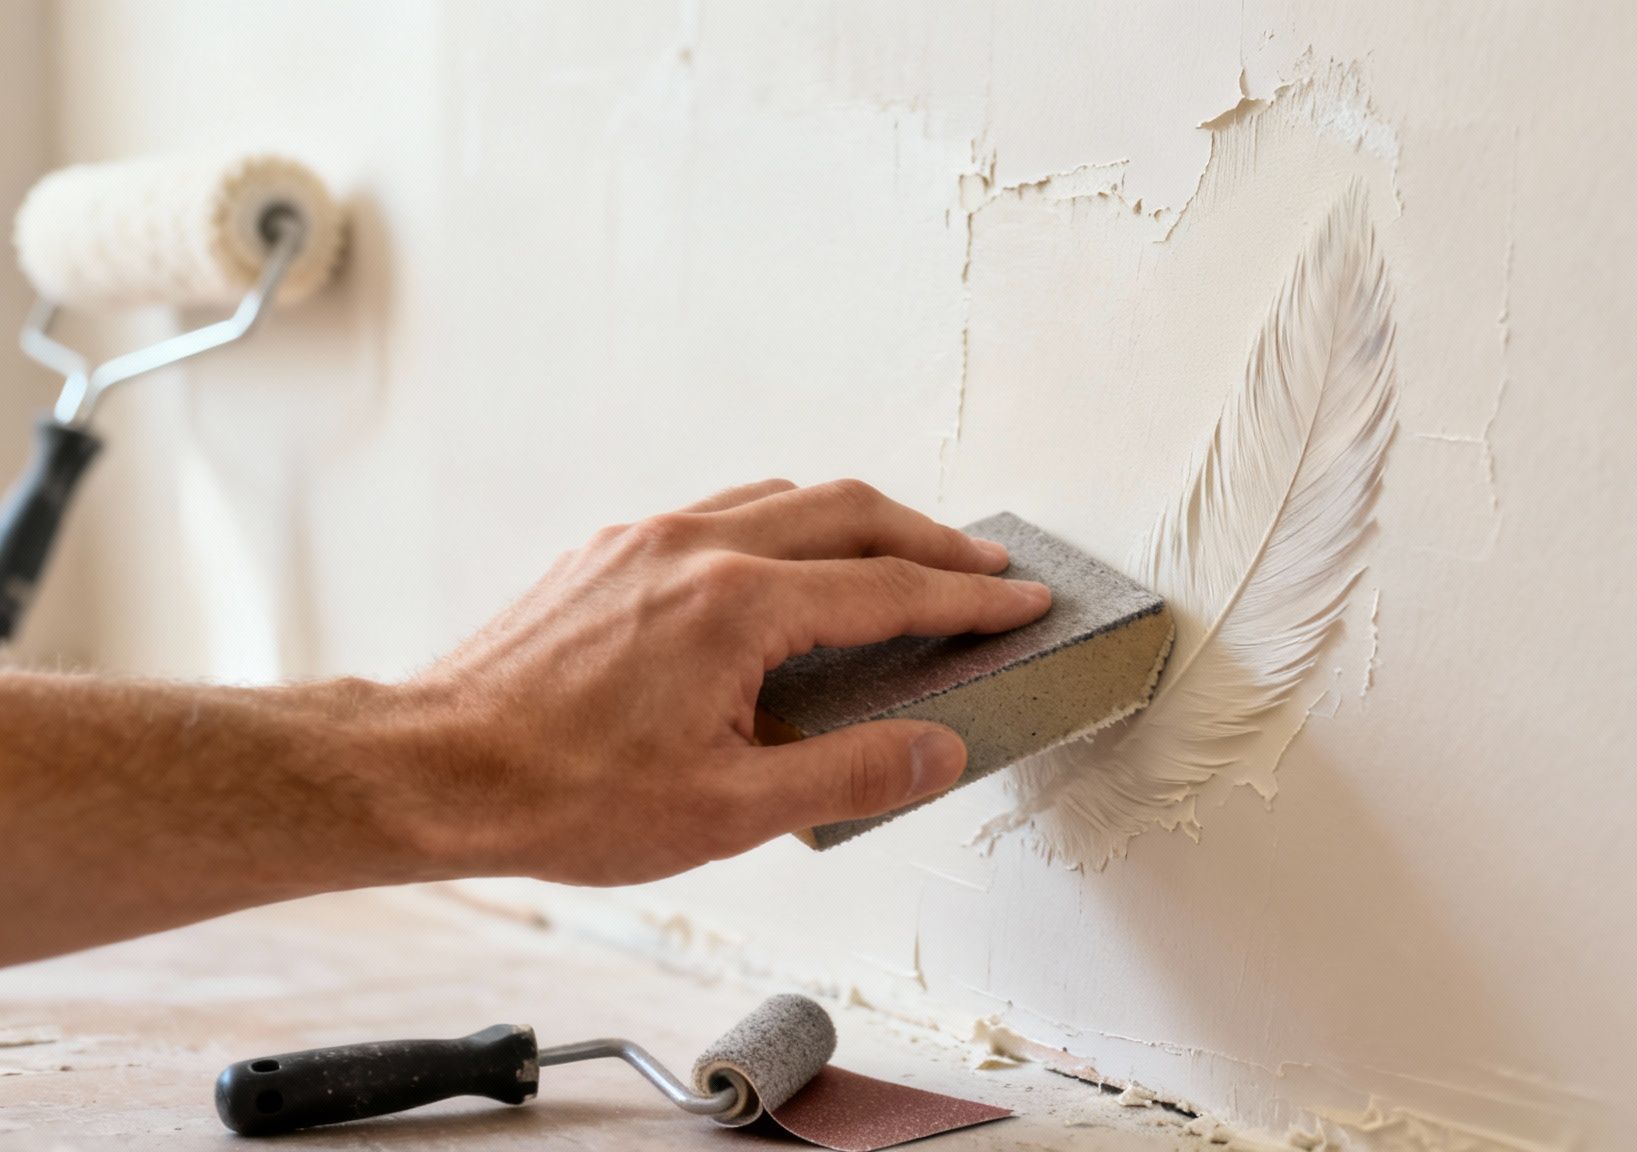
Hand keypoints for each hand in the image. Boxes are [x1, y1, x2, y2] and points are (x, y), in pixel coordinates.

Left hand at [394, 479, 1051, 884]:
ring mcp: (645, 539)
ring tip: (900, 563)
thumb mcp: (728, 810)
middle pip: (850, 511)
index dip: (970, 598)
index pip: (889, 588)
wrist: (432, 771)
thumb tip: (937, 751)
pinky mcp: (608, 551)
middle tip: (984, 569)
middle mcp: (695, 547)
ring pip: (784, 499)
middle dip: (931, 537)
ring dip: (857, 524)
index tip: (1022, 601)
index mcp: (737, 605)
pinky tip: (788, 576)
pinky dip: (785, 529)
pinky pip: (723, 511)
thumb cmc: (561, 796)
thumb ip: (849, 773)